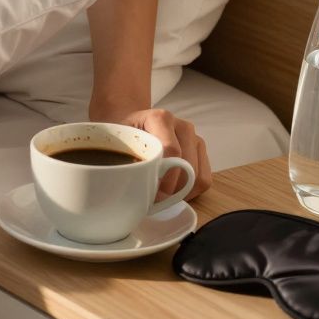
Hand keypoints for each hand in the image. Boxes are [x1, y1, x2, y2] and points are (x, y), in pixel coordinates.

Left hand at [93, 107, 211, 200]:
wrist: (133, 124)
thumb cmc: (123, 134)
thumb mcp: (114, 139)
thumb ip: (121, 156)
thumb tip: (127, 185)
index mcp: (160, 118)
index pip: (171, 150)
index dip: (164, 176)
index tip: (152, 193)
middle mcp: (182, 126)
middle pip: (187, 166)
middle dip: (172, 189)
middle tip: (154, 200)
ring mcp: (195, 138)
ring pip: (198, 175)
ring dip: (181, 192)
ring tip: (162, 197)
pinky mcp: (201, 151)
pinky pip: (204, 179)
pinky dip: (190, 192)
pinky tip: (172, 193)